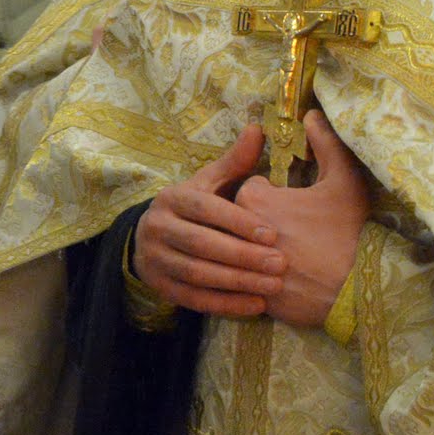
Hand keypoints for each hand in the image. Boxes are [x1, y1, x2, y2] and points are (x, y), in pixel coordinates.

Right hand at [134, 125, 283, 317]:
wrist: (153, 239)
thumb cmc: (194, 208)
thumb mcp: (209, 183)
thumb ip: (235, 162)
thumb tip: (257, 128)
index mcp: (172, 198)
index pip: (205, 209)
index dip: (238, 222)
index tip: (272, 234)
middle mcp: (157, 227)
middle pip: (201, 244)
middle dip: (243, 255)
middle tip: (280, 264)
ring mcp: (155, 258)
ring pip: (198, 273)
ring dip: (238, 282)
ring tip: (273, 286)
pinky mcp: (160, 286)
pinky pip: (194, 299)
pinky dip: (226, 304)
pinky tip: (255, 306)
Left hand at [234, 111, 368, 328]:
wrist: (357, 290)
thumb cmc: (350, 231)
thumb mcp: (344, 181)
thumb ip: (326, 143)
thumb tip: (311, 114)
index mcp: (253, 197)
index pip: (250, 188)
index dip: (274, 196)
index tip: (294, 206)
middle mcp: (236, 229)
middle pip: (238, 219)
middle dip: (257, 223)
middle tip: (294, 233)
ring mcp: (238, 263)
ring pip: (237, 250)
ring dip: (253, 250)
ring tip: (291, 258)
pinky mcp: (244, 291)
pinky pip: (241, 278)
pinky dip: (255, 278)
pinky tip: (283, 280)